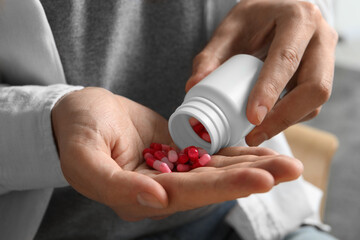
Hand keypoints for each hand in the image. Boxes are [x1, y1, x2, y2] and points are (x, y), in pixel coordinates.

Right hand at [52, 87, 302, 220]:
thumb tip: (154, 200)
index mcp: (138, 196)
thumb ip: (113, 184)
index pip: (187, 194)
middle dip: (251, 177)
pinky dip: (235, 153)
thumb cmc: (76, 131)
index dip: (224, 187)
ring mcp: (171, 171)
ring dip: (251, 165)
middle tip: (289, 169)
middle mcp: (160, 189)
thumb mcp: (83, 156)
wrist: (81, 112)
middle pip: (211, 186)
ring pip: (216, 171)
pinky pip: (210, 155)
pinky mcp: (177, 153)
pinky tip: (260, 151)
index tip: (260, 179)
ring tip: (287, 163)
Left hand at [185, 0, 337, 145]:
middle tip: (253, 134)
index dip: (270, 90)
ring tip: (255, 133)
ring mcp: (326, 58)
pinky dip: (289, 118)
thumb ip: (210, 56)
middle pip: (315, 87)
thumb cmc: (253, 20)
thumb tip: (193, 86)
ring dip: (287, 122)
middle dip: (284, 117)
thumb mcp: (229, 29)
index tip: (252, 117)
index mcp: (297, 18)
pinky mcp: (322, 75)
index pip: (287, 59)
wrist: (275, 13)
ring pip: (316, 101)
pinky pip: (311, 105)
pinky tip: (267, 122)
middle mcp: (320, 38)